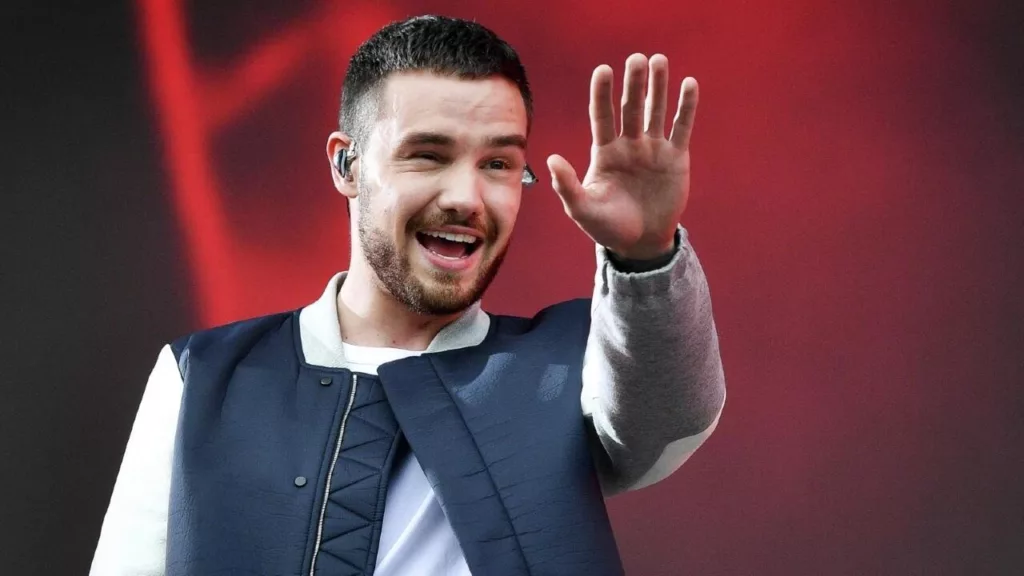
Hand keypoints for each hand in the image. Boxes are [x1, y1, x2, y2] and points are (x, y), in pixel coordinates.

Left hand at [547, 53, 698, 260]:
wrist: (640, 243)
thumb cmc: (607, 227)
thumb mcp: (582, 209)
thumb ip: (567, 185)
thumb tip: (551, 159)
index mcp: (605, 152)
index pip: (602, 116)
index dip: (602, 93)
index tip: (603, 70)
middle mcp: (628, 145)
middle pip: (631, 107)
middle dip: (633, 84)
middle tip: (636, 59)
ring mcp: (653, 149)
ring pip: (655, 111)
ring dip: (658, 86)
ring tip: (659, 60)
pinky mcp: (676, 158)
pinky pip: (681, 127)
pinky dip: (686, 106)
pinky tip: (689, 84)